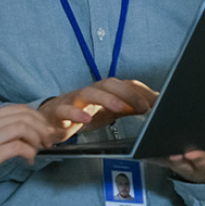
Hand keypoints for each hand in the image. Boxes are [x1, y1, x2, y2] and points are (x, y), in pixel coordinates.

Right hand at [0, 104, 59, 205]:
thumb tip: (23, 134)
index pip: (20, 108)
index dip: (39, 118)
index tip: (46, 131)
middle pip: (25, 115)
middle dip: (43, 127)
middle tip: (49, 141)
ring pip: (24, 127)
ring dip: (38, 139)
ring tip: (40, 150)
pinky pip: (18, 147)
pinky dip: (30, 153)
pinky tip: (28, 161)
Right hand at [39, 78, 158, 142]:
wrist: (49, 121)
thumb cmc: (81, 113)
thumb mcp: (108, 111)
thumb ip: (129, 108)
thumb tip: (152, 105)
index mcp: (102, 91)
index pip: (123, 85)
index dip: (139, 93)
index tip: (155, 104)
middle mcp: (89, 92)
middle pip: (108, 84)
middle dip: (126, 93)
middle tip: (142, 107)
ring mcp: (73, 100)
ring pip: (88, 93)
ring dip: (105, 99)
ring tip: (119, 108)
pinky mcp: (58, 111)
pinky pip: (65, 110)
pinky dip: (75, 114)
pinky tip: (85, 120)